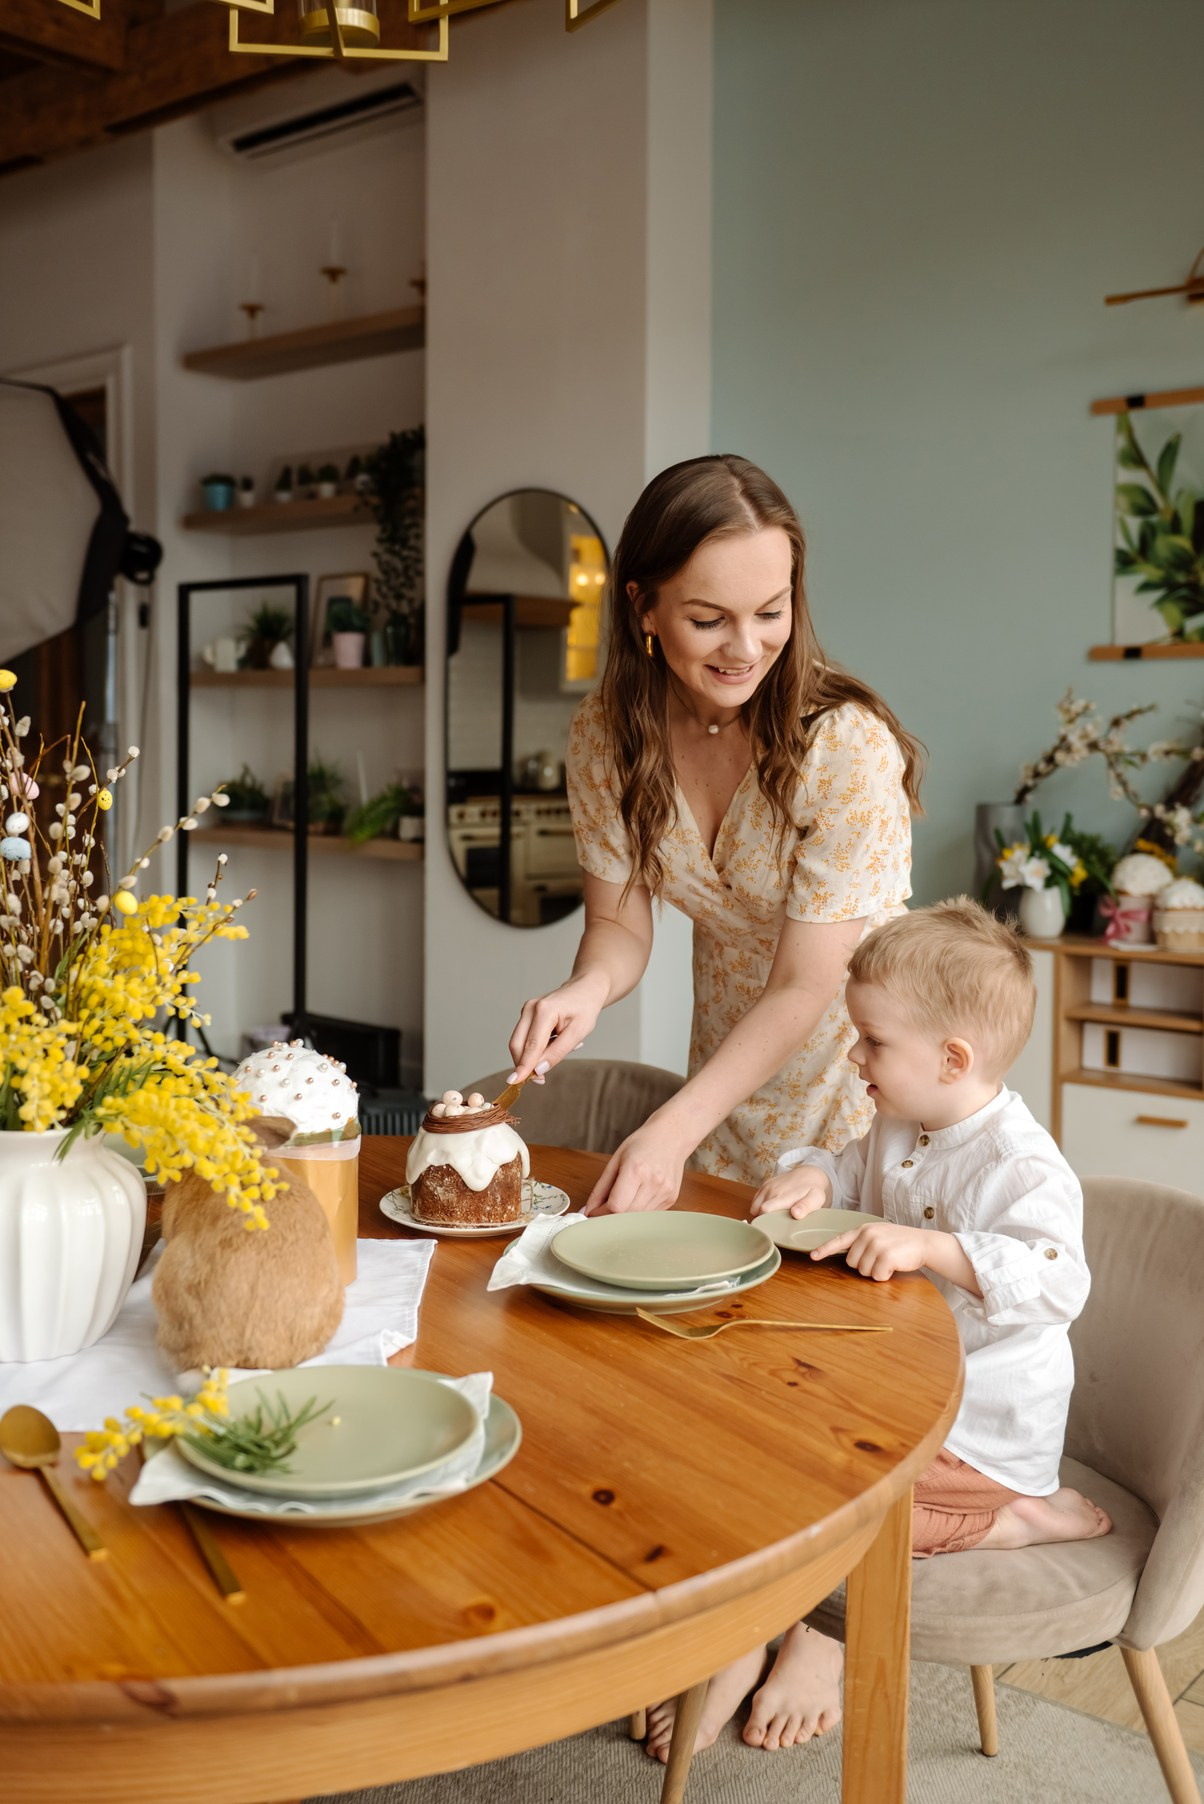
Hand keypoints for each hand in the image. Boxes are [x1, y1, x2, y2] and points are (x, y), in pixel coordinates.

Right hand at [507, 975, 603, 1084]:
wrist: (585, 989)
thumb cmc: (585, 1008)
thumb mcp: (578, 1032)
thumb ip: (558, 1052)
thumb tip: (539, 1070)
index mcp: (544, 1011)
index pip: (531, 1045)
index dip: (523, 1066)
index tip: (515, 1083)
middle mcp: (530, 1008)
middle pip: (517, 1045)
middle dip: (524, 1065)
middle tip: (541, 1079)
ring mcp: (526, 1010)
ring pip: (519, 1043)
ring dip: (532, 1057)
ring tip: (559, 1048)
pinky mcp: (526, 1015)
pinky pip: (525, 1038)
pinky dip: (535, 1048)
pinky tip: (555, 1041)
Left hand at [583, 1121, 689, 1214]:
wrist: (671, 1136)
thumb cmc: (642, 1144)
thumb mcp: (616, 1160)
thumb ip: (600, 1188)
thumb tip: (588, 1210)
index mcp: (636, 1169)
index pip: (616, 1206)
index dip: (601, 1214)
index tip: (594, 1212)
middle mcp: (653, 1183)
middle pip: (626, 1216)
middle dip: (611, 1216)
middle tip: (603, 1209)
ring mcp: (665, 1192)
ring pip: (638, 1219)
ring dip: (625, 1216)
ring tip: (621, 1200)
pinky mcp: (671, 1199)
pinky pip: (649, 1215)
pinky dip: (638, 1211)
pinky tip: (638, 1197)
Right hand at [749, 1164, 831, 1219]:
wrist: (809, 1174)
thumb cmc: (813, 1189)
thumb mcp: (815, 1199)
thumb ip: (806, 1207)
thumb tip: (795, 1214)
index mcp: (783, 1196)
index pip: (764, 1211)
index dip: (766, 1223)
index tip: (773, 1231)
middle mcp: (771, 1191)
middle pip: (758, 1212)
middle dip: (764, 1221)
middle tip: (776, 1225)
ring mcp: (766, 1187)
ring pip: (754, 1207)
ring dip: (761, 1214)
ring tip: (774, 1217)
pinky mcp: (764, 1185)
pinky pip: (755, 1201)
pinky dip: (759, 1207)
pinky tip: (772, 1209)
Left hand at [809, 1220, 929, 1280]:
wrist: (924, 1243)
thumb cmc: (901, 1242)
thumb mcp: (880, 1235)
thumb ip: (863, 1242)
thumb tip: (849, 1257)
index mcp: (864, 1229)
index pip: (840, 1240)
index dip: (825, 1249)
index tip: (813, 1256)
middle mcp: (867, 1235)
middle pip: (851, 1263)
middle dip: (864, 1266)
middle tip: (881, 1259)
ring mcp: (876, 1245)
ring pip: (863, 1271)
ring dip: (876, 1272)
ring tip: (889, 1261)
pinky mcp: (885, 1256)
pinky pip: (876, 1276)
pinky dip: (885, 1276)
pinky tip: (895, 1266)